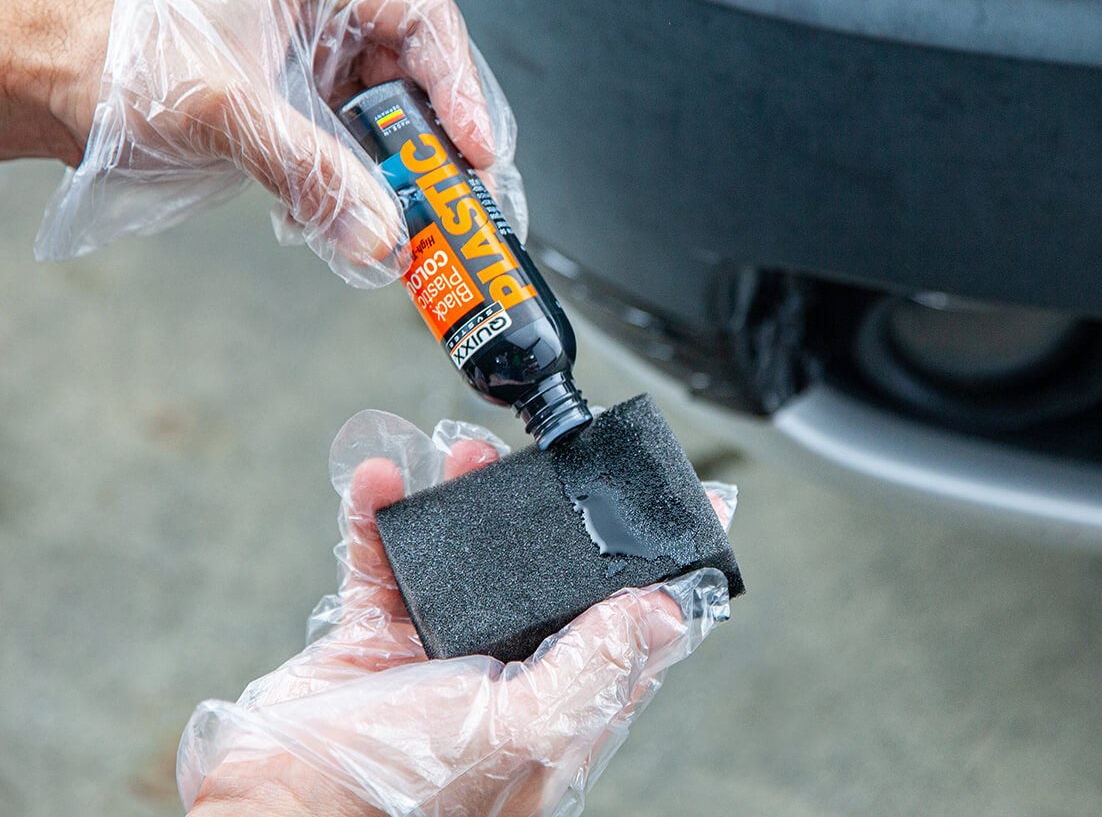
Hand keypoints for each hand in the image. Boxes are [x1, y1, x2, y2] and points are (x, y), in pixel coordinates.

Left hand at [26, 0, 524, 287]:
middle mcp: (328, 17)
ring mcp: (320, 66)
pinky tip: (341, 221)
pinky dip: (360, 195)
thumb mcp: (223, 111)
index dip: (460, 85)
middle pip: (419, 78)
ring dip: (399, 180)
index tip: (475, 147)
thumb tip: (380, 232)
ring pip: (393, 125)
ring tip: (405, 221)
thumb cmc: (118, 61)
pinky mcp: (307, 112)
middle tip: (454, 198)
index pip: (423, 19)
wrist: (62, 91)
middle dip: (436, 146)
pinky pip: (359, 155)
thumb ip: (310, 174)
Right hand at [176, 410, 734, 816]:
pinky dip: (381, 517)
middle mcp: (508, 674)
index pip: (631, 629)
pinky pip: (384, 561)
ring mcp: (440, 652)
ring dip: (465, 498)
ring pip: (467, 558)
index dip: (662, 570)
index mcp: (560, 704)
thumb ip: (593, 664)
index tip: (691, 506)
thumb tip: (665, 613)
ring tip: (465, 451)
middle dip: (549, 514)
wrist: (281, 810)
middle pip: (545, 576)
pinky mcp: (378, 638)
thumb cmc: (407, 797)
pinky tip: (380, 479)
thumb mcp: (523, 727)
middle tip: (554, 458)